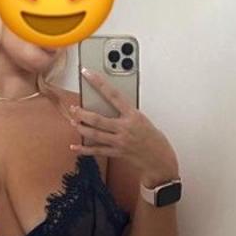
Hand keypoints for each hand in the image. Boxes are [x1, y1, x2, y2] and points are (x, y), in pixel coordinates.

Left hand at [69, 68, 178, 185]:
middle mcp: (125, 128)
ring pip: (94, 134)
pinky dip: (85, 150)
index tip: (88, 73)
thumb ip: (128, 114)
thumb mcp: (144, 120)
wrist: (161, 161)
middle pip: (97, 119)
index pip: (113, 95)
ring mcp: (120, 142)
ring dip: (81, 128)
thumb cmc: (155, 140)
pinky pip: (97, 151)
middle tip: (74, 108)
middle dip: (82, 113)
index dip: (98, 83)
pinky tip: (75, 147)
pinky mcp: (117, 153)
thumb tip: (112, 108)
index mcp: (133, 116)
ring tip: (74, 122)